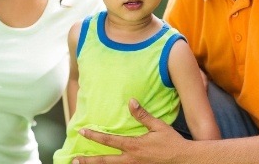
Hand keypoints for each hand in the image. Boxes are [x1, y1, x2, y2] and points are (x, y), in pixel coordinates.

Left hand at [72, 99, 188, 163]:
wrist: (184, 161)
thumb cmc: (172, 143)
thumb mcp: (158, 126)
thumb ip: (142, 115)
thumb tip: (131, 101)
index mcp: (133, 147)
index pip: (108, 141)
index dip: (93, 136)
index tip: (81, 131)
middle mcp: (131, 160)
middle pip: (104, 162)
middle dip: (88, 161)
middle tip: (74, 160)